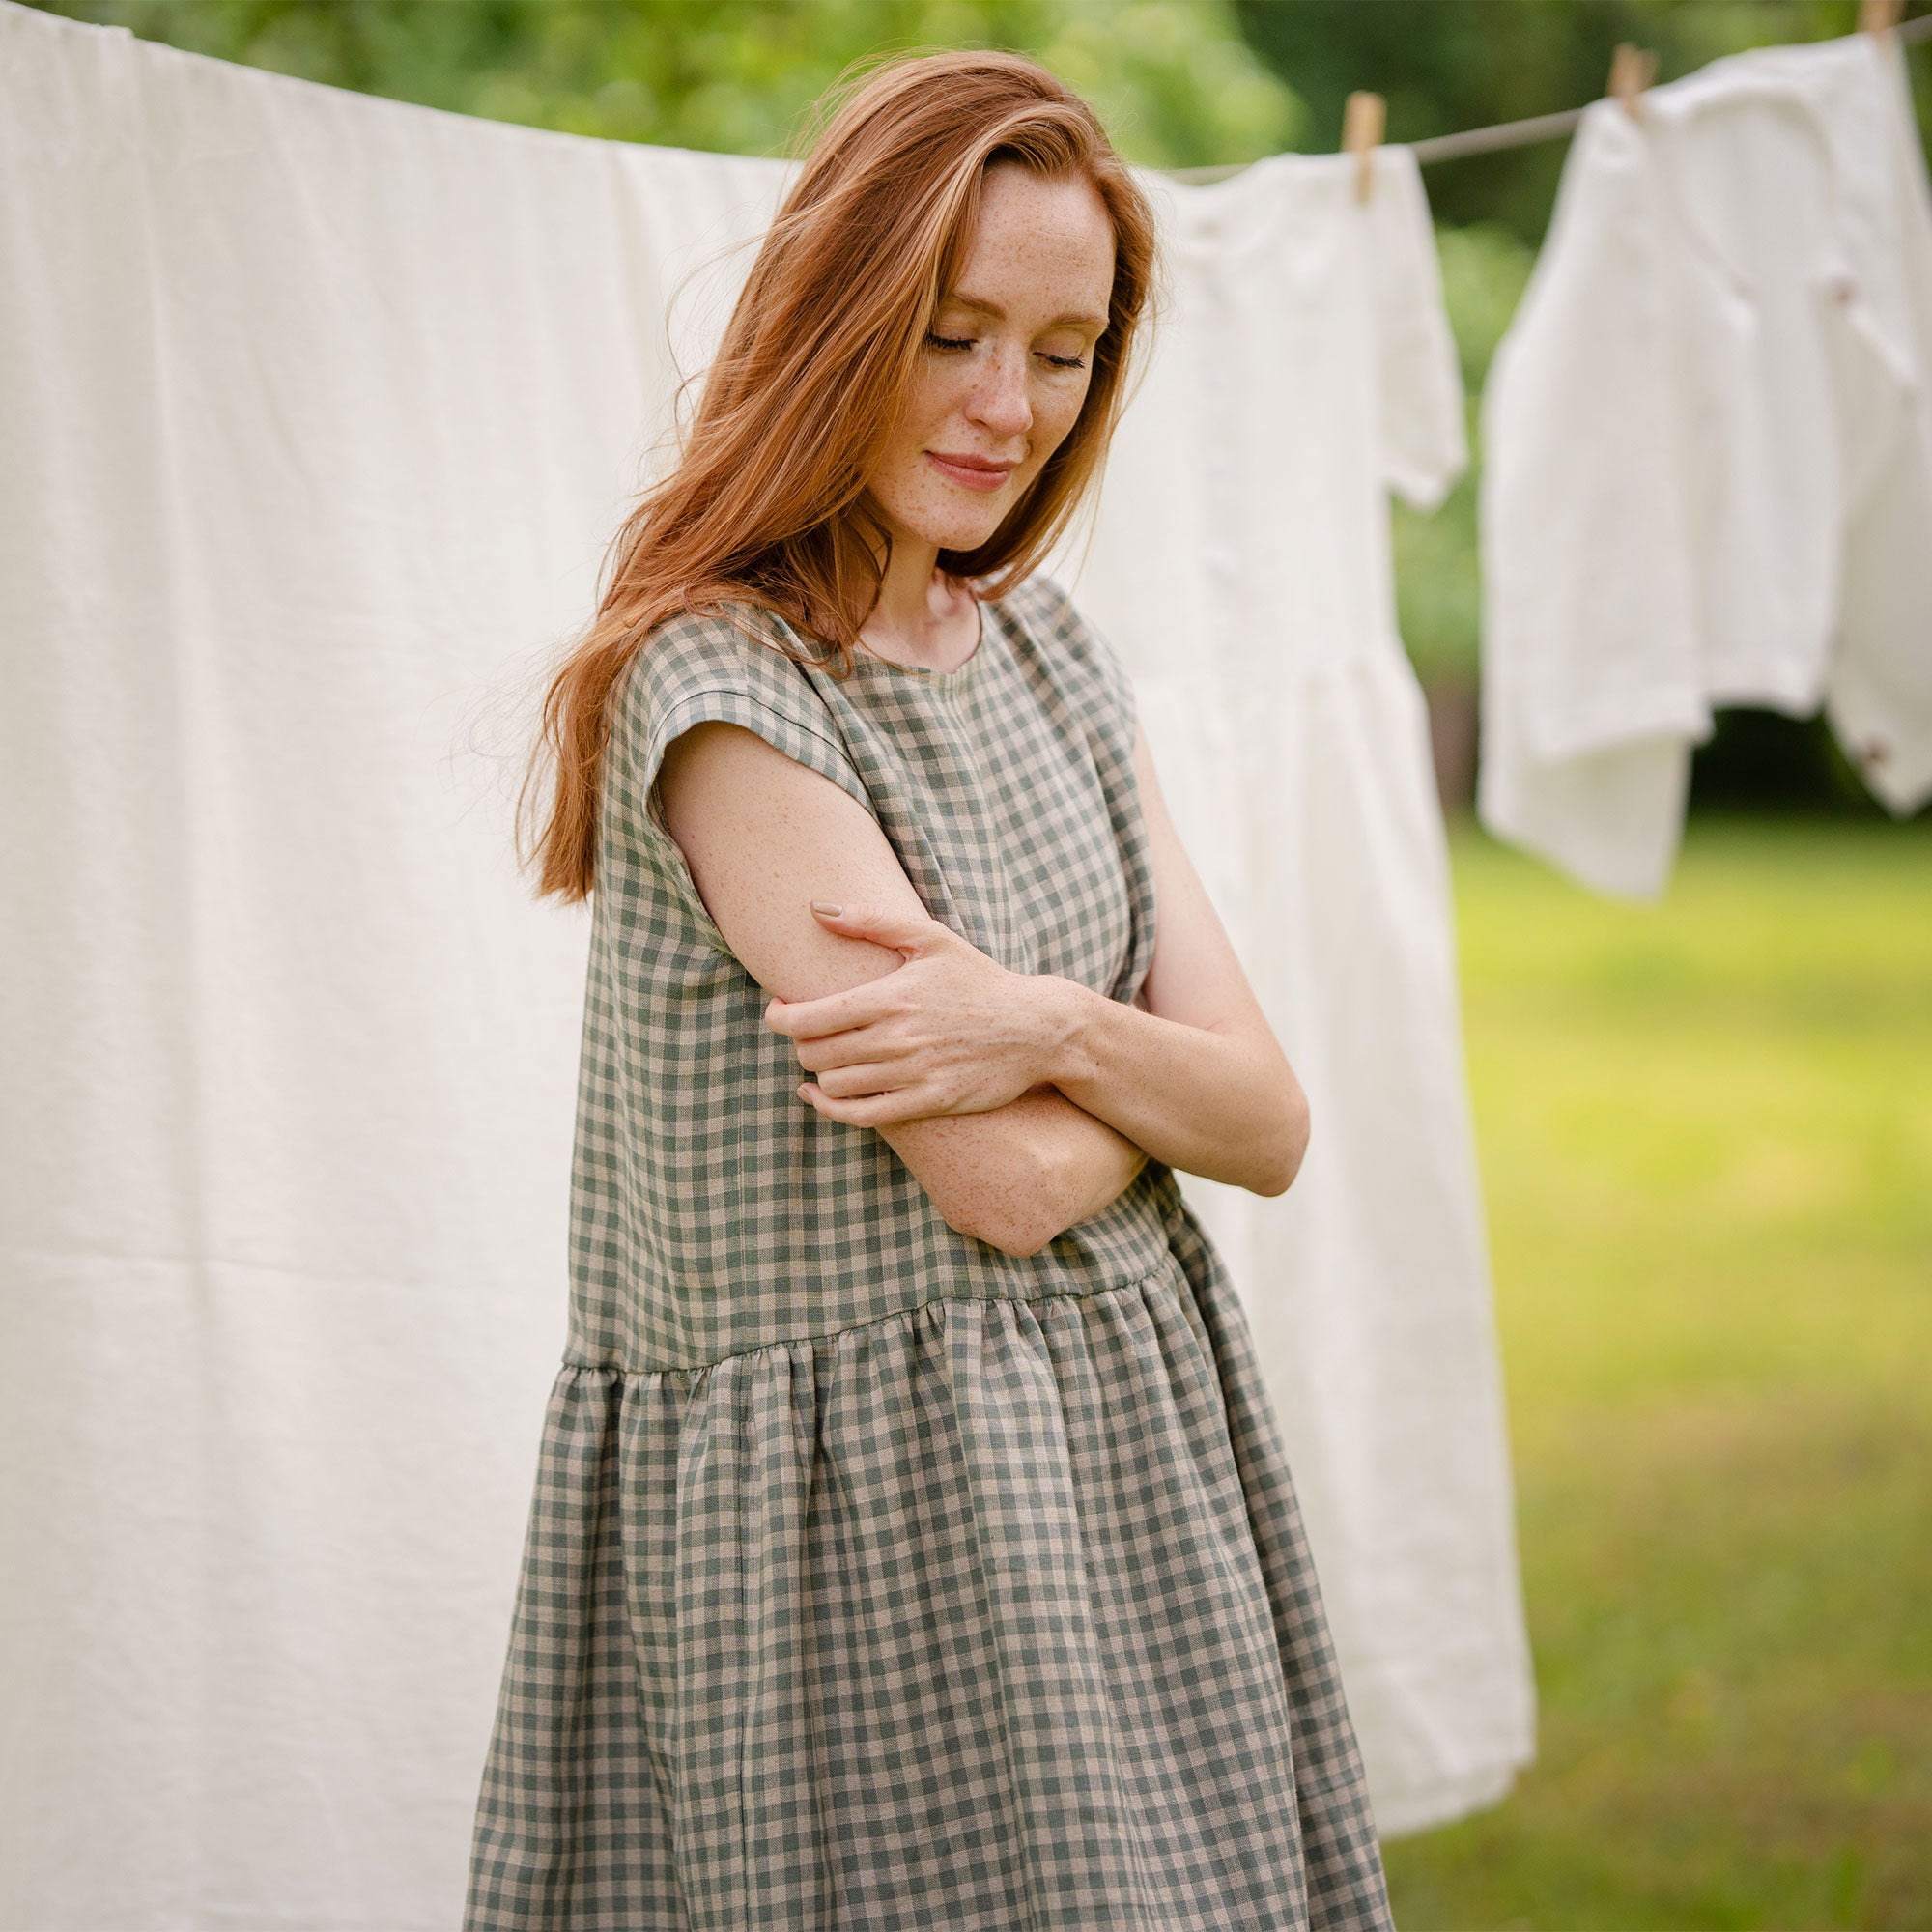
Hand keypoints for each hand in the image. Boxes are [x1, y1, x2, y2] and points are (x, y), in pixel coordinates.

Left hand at [763, 901, 1078, 1126]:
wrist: (1036, 1029)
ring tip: (824, 1057)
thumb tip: (816, 907)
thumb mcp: (931, 939)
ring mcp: (913, 1074)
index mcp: (890, 997)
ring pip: (833, 1084)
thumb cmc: (979, 979)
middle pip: (814, 1052)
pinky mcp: (929, 1102)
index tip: (779, 1009)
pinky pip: (862, 1115)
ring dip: (818, 1072)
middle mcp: (897, 1039)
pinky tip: (820, 1096)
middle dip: (800, 1042)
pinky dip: (831, 1108)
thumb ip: (871, 921)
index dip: (779, 1016)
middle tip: (809, 1031)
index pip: (807, 1017)